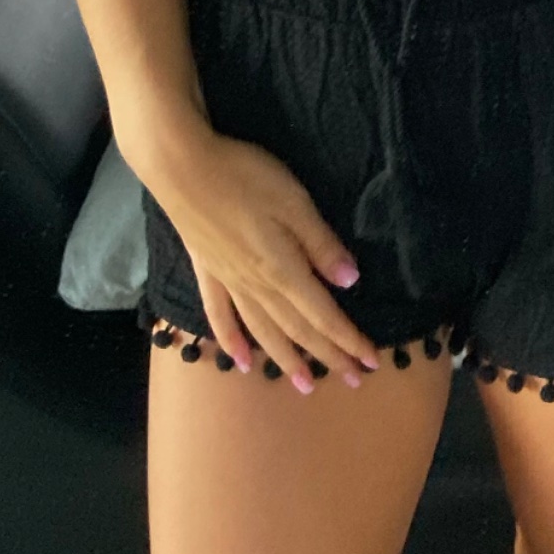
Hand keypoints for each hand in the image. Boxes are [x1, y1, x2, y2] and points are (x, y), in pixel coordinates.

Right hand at [138, 127, 382, 393]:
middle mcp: (257, 286)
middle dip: (328, 356)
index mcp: (283, 270)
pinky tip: (240, 362)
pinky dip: (232, 342)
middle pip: (298, 330)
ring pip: (263, 331)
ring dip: (287, 359)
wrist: (182, 168)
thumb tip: (350, 282)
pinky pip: (220, 317)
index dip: (348, 340)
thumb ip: (320, 243)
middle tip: (352, 381)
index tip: (372, 363)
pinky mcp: (206, 271)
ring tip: (305, 386)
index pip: (323, 315)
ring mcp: (229, 282)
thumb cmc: (245, 177)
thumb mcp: (294, 202)